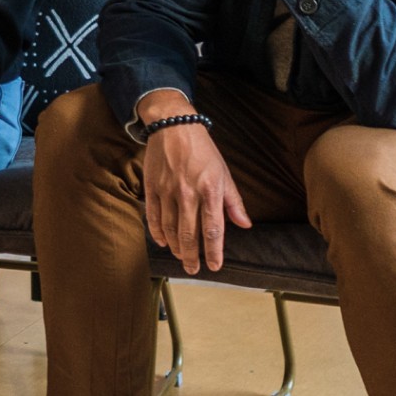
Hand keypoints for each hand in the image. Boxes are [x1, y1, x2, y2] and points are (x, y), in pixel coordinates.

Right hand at [139, 106, 251, 274]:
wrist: (174, 125)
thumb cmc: (203, 150)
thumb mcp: (224, 173)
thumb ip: (233, 201)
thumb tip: (244, 225)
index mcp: (210, 190)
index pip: (213, 229)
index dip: (214, 251)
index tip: (215, 266)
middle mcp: (188, 193)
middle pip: (189, 234)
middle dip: (192, 256)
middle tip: (193, 270)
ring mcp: (167, 191)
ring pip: (170, 228)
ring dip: (176, 247)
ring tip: (181, 257)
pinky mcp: (152, 187)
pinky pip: (153, 216)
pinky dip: (157, 232)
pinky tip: (163, 242)